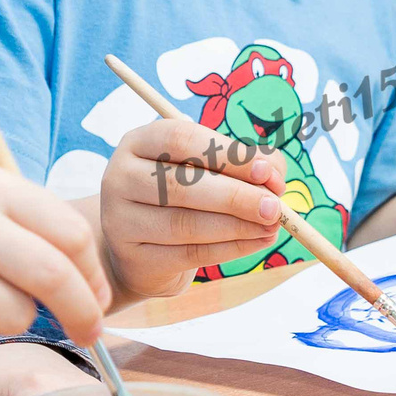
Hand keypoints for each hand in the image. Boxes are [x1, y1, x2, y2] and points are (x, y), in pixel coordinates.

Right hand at [97, 116, 289, 301]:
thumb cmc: (182, 196)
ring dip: (237, 226)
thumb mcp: (204, 168)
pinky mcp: (134, 256)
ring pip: (186, 223)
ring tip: (271, 226)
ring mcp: (121, 219)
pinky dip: (229, 248)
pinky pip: (189, 253)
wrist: (142, 246)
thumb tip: (274, 175)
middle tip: (274, 207)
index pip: (182, 139)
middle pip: (182, 184)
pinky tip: (255, 242)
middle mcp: (121, 176)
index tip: (267, 172)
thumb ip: (241, 163)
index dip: (228, 155)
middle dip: (237, 196)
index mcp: (139, 142)